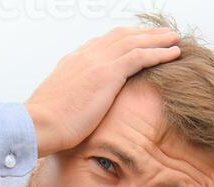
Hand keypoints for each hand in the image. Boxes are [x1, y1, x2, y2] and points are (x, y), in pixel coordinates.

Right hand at [24, 26, 180, 156]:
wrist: (38, 125)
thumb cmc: (46, 125)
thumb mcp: (61, 106)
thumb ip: (73, 100)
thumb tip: (78, 112)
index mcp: (75, 61)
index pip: (104, 43)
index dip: (125, 40)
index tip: (138, 42)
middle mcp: (86, 55)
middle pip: (122, 36)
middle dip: (145, 34)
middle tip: (163, 34)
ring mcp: (97, 62)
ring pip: (134, 42)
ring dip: (157, 39)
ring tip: (175, 38)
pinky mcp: (107, 74)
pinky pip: (140, 56)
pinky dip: (159, 52)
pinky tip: (173, 53)